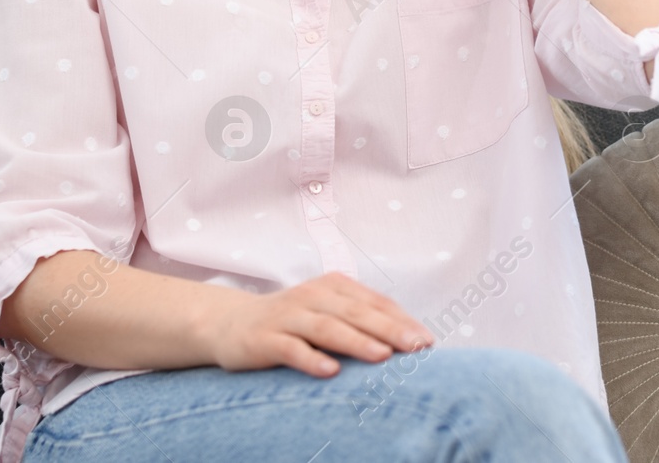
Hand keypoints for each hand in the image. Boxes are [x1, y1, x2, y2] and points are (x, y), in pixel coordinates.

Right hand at [200, 272, 433, 377]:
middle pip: (356, 312)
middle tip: (416, 348)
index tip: (427, 342)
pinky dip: (311, 359)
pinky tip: (331, 372)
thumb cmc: (293, 321)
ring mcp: (287, 316)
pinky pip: (290, 348)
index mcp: (334, 286)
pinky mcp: (264, 338)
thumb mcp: (328, 312)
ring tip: (383, 356)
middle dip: (389, 329)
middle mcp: (312, 295)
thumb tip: (409, 341)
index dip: (402, 321)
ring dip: (356, 341)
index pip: (374, 303)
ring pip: (327, 327)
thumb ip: (361, 321)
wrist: (231, 323)